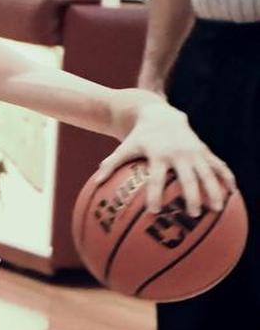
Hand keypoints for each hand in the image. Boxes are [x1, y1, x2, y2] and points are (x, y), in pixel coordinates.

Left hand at [93, 104, 235, 215]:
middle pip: (187, 177)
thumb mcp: (124, 147)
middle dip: (191, 196)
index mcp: (158, 155)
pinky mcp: (204, 150)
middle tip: (193, 214)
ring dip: (214, 190)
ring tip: (217, 209)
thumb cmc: (139, 137)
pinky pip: (218, 165)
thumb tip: (95, 182)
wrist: (161, 115)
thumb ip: (111, 164)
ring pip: (208, 173)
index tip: (154, 212)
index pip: (156, 178)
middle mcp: (178, 153)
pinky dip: (226, 177)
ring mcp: (194, 151)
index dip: (155, 194)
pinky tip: (233, 193)